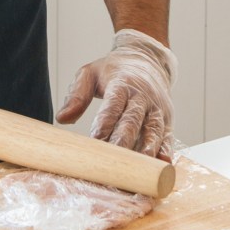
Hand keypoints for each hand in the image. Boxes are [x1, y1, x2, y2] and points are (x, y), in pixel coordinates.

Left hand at [55, 29, 176, 160]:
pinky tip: (161, 168)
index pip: (113, 105)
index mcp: (122, 84)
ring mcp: (157, 109)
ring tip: (138, 169)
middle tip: (113, 161)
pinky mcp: (168, 120)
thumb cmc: (114, 70)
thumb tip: (62, 118)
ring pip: (153, 131)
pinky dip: (165, 152)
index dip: (105, 123)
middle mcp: (143, 97)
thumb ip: (76, 94)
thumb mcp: (90, 73)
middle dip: (123, 141)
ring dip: (146, 150)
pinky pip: (167, 138)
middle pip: (133, 121)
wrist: (147, 60)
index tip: (95, 141)